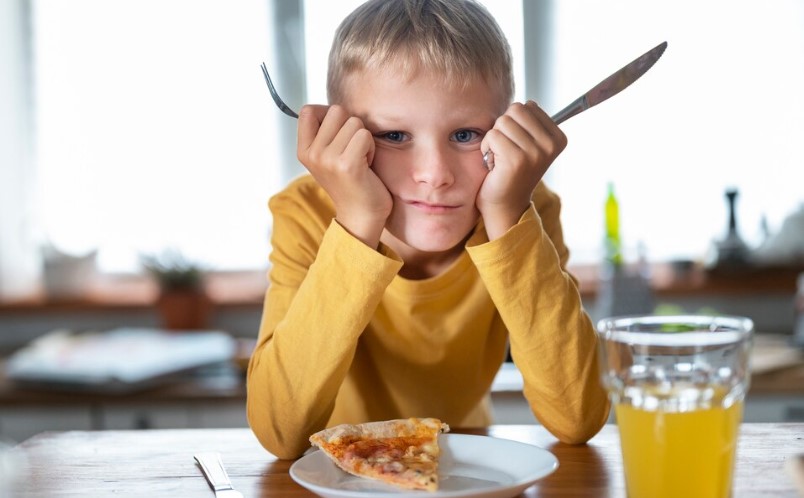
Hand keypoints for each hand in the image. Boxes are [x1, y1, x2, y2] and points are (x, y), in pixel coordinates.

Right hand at [297, 104, 390, 247]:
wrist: (361, 215)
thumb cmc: (350, 182)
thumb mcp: (327, 157)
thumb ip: (324, 132)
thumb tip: (333, 108)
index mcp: (304, 150)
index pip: (308, 110)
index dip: (329, 115)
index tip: (338, 135)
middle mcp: (312, 154)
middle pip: (336, 111)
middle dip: (351, 126)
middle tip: (352, 151)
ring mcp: (328, 159)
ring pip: (354, 121)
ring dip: (363, 138)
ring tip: (360, 159)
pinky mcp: (347, 164)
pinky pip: (365, 135)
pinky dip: (371, 147)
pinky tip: (367, 165)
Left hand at [477, 101, 566, 239]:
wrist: (505, 204)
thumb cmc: (511, 171)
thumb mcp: (529, 144)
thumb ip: (531, 123)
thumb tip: (530, 102)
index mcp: (558, 138)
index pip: (528, 106)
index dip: (515, 123)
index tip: (518, 145)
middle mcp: (551, 145)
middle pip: (515, 109)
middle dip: (504, 127)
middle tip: (506, 150)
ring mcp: (535, 153)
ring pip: (502, 121)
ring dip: (494, 138)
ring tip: (501, 158)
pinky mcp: (517, 160)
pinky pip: (492, 136)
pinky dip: (487, 148)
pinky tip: (494, 165)